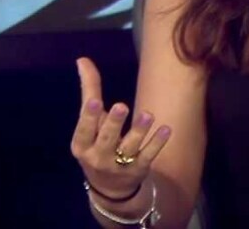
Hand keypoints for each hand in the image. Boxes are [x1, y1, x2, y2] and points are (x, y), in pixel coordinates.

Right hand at [71, 57, 171, 200]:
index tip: (95, 101)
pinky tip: (166, 128)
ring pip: (130, 147)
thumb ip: (89, 91)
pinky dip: (157, 142)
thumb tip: (82, 59)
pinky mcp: (138, 170)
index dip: (89, 117)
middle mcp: (98, 157)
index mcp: (82, 145)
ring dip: (139, 131)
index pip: (84, 130)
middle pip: (107, 139)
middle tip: (122, 106)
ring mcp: (119, 166)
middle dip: (114, 123)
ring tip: (148, 114)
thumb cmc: (97, 145)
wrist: (110, 188)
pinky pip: (148, 155)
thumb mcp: (89, 124)